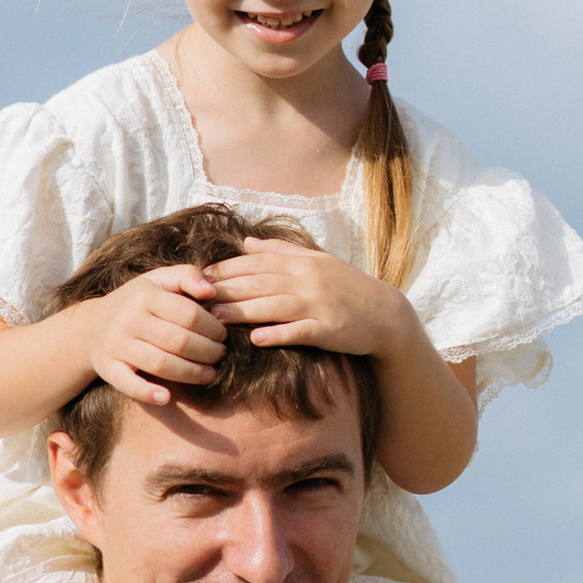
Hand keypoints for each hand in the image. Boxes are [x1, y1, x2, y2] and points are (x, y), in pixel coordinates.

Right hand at [86, 264, 225, 406]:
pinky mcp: (107, 368)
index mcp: (145, 295)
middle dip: (208, 351)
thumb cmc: (137, 301)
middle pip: (179, 341)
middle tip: (221, 355)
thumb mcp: (159, 280)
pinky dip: (147, 392)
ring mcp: (117, 345)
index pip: (189, 314)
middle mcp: (128, 319)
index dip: (213, 327)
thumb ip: (187, 275)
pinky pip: (128, 383)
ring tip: (210, 374)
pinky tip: (166, 397)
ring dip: (192, 373)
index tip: (223, 334)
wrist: (92, 326)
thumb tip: (210, 292)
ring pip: (161, 364)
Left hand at [204, 244, 399, 357]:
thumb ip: (280, 251)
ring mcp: (320, 304)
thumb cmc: (346, 286)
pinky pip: (300, 331)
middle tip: (197, 299)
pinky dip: (278, 334)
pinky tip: (257, 339)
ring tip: (217, 320)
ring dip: (244, 312)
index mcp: (302, 263)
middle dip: (227, 290)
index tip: (200, 277)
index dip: (227, 269)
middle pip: (260, 283)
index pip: (257, 262)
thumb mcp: (316, 261)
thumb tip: (246, 243)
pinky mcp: (330, 329)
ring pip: (275, 305)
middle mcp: (308, 279)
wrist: (385, 313)